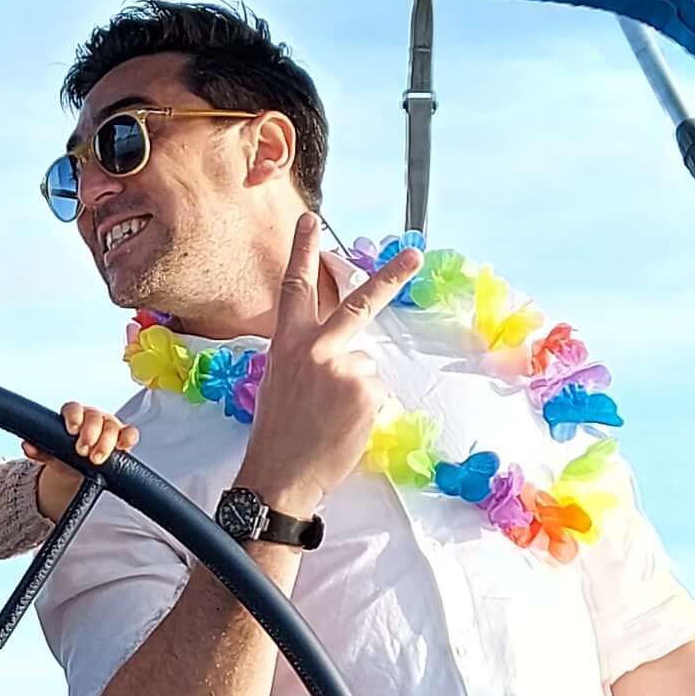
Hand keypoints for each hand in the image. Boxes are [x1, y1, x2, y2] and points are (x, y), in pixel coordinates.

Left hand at [30, 401, 134, 520]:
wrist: (81, 470)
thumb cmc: (66, 456)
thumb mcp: (52, 455)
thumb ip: (40, 451)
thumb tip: (27, 446)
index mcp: (74, 416)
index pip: (74, 408)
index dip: (73, 416)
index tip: (71, 429)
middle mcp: (92, 418)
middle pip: (94, 416)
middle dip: (90, 433)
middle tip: (82, 450)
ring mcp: (109, 426)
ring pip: (112, 425)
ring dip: (106, 442)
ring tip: (96, 458)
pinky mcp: (124, 437)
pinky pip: (130, 433)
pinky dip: (128, 438)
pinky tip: (123, 447)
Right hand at [233, 216, 417, 517]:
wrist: (280, 474)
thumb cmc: (278, 433)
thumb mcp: (281, 380)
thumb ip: (308, 355)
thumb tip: (342, 352)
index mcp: (287, 342)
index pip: (296, 287)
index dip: (302, 251)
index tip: (310, 221)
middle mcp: (316, 347)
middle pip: (359, 303)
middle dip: (390, 276)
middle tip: (416, 254)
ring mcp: (344, 367)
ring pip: (365, 367)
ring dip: (354, 390)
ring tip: (328, 417)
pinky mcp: (366, 391)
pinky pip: (375, 393)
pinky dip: (364, 410)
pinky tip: (341, 426)